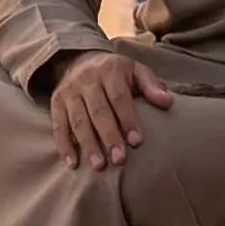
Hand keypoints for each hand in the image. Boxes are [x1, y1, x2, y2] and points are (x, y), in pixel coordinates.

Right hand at [46, 52, 173, 169]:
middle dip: (109, 137)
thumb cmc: (115, 72)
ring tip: (99, 166)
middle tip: (119, 160)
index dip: (128, 120)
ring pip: (78, 121)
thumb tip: (168, 102)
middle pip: (98, 111)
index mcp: (110, 71)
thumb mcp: (135, 71)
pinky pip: (58, 126)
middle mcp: (87, 80)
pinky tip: (74, 163)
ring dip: (88, 145)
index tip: (137, 142)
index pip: (119, 98)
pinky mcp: (55, 102)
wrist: (78, 59)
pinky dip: (65, 146)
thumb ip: (151, 86)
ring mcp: (69, 91)